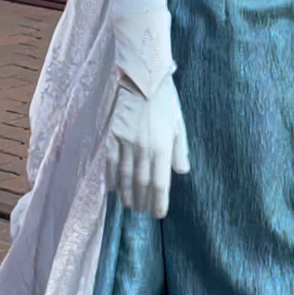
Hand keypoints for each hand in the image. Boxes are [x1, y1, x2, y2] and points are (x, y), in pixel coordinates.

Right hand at [106, 75, 189, 218]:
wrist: (143, 81)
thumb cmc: (165, 103)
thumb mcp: (179, 125)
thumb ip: (180, 151)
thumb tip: (182, 172)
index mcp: (162, 147)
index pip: (159, 182)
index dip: (159, 201)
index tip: (159, 214)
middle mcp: (143, 148)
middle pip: (142, 183)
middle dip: (143, 201)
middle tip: (143, 212)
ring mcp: (126, 143)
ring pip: (125, 177)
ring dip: (127, 194)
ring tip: (129, 206)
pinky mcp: (113, 137)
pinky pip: (111, 164)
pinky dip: (112, 179)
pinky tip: (113, 190)